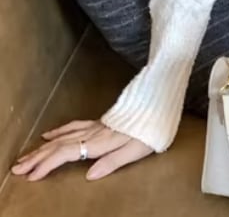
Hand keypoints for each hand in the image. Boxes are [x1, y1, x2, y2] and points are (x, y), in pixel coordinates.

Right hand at [11, 120, 153, 180]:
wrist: (160, 104)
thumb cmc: (151, 131)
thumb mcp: (136, 150)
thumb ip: (113, 162)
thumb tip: (89, 175)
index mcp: (101, 142)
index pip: (68, 153)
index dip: (48, 164)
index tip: (31, 176)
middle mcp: (94, 133)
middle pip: (60, 145)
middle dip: (37, 158)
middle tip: (17, 169)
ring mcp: (96, 126)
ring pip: (63, 136)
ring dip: (42, 147)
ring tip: (25, 157)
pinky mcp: (100, 121)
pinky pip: (74, 125)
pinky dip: (59, 130)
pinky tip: (49, 134)